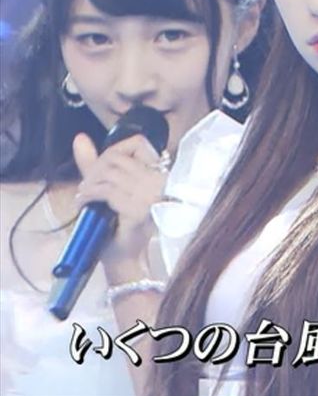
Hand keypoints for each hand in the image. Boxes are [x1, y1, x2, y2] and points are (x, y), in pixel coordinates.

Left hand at [72, 132, 166, 266]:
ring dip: (90, 184)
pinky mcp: (138, 210)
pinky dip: (89, 195)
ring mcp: (151, 195)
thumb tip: (79, 137)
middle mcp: (160, 181)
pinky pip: (107, 191)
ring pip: (110, 173)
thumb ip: (95, 162)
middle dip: (95, 169)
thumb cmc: (119, 224)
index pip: (137, 143)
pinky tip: (85, 203)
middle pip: (118, 157)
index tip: (101, 171)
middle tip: (87, 186)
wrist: (126, 257)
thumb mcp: (108, 187)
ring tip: (85, 196)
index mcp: (160, 173)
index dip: (112, 152)